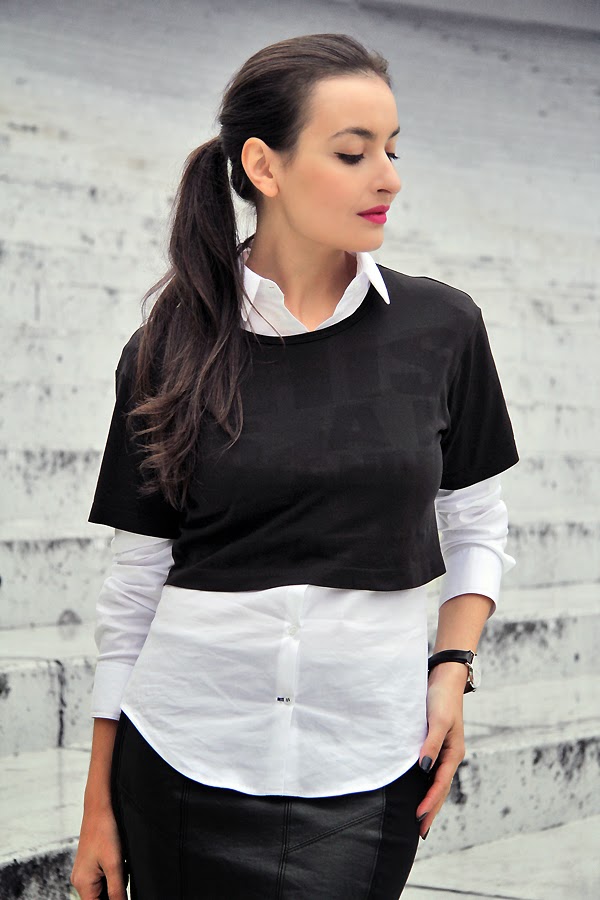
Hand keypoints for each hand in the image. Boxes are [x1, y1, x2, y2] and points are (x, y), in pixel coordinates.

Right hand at [70, 804, 127, 899]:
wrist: (98, 808)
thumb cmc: (105, 832)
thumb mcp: (115, 865)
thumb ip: (117, 891)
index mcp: (83, 885)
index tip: (122, 894)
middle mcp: (79, 881)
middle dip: (115, 894)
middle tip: (123, 875)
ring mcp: (84, 873)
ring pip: (102, 890)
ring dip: (115, 886)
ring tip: (122, 868)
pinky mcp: (89, 866)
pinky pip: (101, 879)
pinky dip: (112, 877)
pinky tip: (120, 865)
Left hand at [415, 662, 466, 838]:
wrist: (444, 677)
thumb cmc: (441, 698)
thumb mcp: (437, 721)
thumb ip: (431, 745)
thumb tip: (423, 769)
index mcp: (454, 752)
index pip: (440, 784)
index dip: (430, 802)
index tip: (418, 818)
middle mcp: (451, 754)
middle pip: (441, 788)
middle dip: (432, 809)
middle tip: (421, 831)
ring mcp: (444, 750)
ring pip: (438, 781)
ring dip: (431, 800)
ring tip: (421, 817)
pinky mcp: (436, 742)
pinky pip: (433, 770)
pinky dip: (428, 784)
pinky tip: (419, 788)